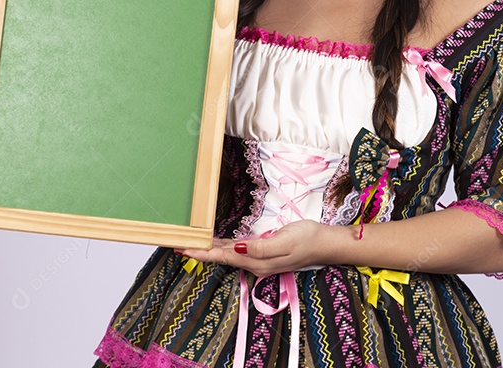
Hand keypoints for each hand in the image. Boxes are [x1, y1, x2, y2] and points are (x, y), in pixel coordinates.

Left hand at [181, 220, 327, 276]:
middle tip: (178, 244)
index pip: (224, 258)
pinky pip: (238, 250)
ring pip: (228, 254)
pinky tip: (215, 242)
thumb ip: (260, 248)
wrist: (324, 243)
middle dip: (200, 252)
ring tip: (190, 243)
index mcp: (258, 262)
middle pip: (222, 257)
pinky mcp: (263, 252)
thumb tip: (236, 249)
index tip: (183, 250)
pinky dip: (224, 246)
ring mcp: (258, 259)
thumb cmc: (307, 239)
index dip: (203, 254)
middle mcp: (254, 264)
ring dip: (210, 249)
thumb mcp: (285, 241)